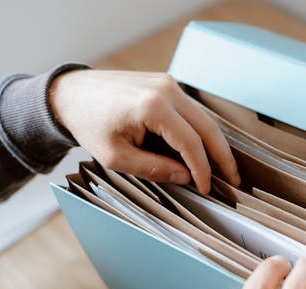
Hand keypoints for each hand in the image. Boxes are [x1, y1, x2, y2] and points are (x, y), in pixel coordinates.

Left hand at [49, 70, 239, 193]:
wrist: (71, 94)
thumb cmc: (89, 124)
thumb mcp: (117, 157)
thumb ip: (154, 168)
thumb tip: (186, 177)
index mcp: (153, 107)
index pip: (191, 143)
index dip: (202, 169)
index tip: (206, 188)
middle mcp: (166, 89)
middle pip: (207, 127)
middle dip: (222, 156)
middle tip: (234, 179)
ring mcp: (167, 83)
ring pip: (203, 118)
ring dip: (214, 143)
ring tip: (224, 167)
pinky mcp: (165, 84)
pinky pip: (190, 110)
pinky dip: (200, 131)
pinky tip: (204, 148)